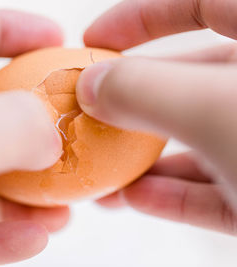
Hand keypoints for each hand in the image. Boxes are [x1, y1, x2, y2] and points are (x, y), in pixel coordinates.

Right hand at [76, 0, 236, 233]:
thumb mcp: (212, 108)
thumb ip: (143, 90)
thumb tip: (92, 88)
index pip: (203, 3)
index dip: (142, 15)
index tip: (94, 41)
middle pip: (193, 80)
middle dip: (135, 100)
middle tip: (91, 116)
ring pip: (204, 139)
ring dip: (149, 158)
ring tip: (104, 174)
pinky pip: (224, 186)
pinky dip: (179, 193)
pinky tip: (137, 199)